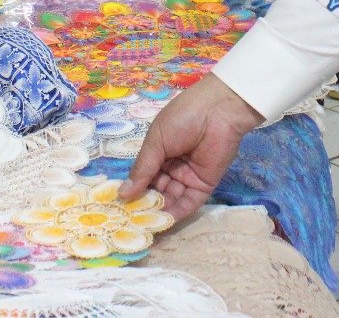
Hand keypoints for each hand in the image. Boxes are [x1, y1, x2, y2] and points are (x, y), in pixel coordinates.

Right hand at [119, 73, 263, 220]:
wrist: (217, 112)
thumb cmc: (182, 119)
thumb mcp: (156, 141)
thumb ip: (142, 169)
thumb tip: (122, 194)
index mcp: (158, 152)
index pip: (143, 176)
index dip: (134, 190)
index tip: (120, 207)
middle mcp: (172, 167)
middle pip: (156, 190)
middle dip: (146, 204)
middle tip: (131, 221)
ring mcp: (188, 177)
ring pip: (171, 199)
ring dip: (159, 211)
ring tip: (145, 225)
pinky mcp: (204, 186)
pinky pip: (189, 203)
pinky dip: (177, 213)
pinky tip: (163, 222)